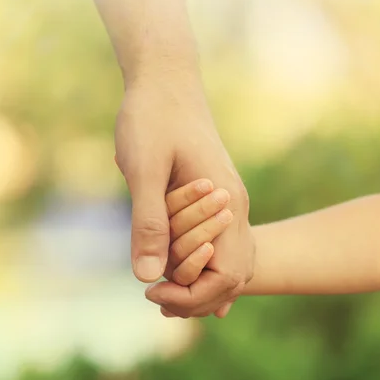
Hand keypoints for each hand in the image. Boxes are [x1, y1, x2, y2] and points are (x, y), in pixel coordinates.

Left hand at [114, 79, 255, 317]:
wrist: (166, 80)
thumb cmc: (153, 118)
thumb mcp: (144, 169)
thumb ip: (149, 221)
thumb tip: (147, 277)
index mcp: (225, 203)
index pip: (226, 274)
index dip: (191, 295)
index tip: (151, 292)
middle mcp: (234, 206)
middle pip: (232, 274)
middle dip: (196, 297)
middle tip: (155, 299)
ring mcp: (227, 201)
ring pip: (227, 260)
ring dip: (198, 282)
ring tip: (163, 293)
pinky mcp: (214, 195)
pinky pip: (217, 242)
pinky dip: (200, 265)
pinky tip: (181, 276)